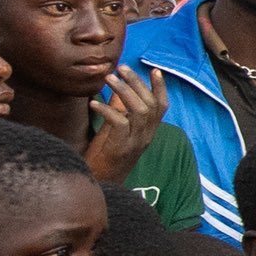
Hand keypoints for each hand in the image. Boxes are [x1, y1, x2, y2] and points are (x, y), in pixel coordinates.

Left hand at [85, 66, 168, 181]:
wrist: (101, 187)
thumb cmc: (106, 158)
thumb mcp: (116, 132)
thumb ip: (120, 111)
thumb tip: (117, 88)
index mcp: (148, 133)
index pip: (162, 107)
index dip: (161, 88)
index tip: (154, 69)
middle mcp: (146, 137)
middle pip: (150, 105)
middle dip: (137, 83)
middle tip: (121, 68)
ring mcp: (135, 143)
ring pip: (138, 111)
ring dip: (123, 92)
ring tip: (108, 79)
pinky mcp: (121, 149)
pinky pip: (119, 124)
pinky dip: (107, 111)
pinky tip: (93, 103)